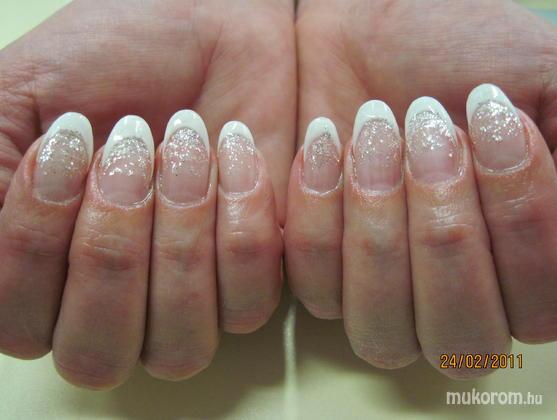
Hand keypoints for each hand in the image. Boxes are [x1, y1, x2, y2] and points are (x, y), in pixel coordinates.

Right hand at [0, 0, 294, 387]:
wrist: (213, 26)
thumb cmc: (115, 55)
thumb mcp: (22, 98)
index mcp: (48, 273)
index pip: (22, 323)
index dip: (38, 243)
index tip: (70, 144)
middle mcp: (116, 304)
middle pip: (99, 351)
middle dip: (113, 246)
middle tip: (136, 144)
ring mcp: (188, 302)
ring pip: (179, 342)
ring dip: (182, 230)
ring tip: (191, 138)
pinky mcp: (252, 279)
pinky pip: (249, 301)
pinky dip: (242, 214)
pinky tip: (237, 148)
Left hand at [288, 0, 556, 376]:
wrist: (364, 28)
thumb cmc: (459, 51)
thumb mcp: (547, 83)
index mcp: (521, 270)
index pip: (538, 303)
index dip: (519, 220)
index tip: (490, 121)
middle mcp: (453, 300)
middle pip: (458, 331)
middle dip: (443, 226)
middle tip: (426, 129)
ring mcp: (381, 298)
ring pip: (381, 326)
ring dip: (377, 222)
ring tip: (375, 128)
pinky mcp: (321, 278)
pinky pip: (316, 290)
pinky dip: (320, 211)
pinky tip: (327, 143)